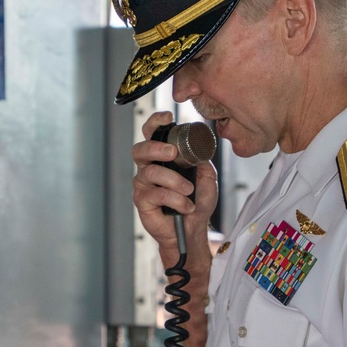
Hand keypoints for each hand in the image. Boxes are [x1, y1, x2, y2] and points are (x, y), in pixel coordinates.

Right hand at [131, 112, 217, 261]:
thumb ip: (201, 160)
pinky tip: (185, 206)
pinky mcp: (141, 200)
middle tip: (172, 153)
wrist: (193, 229)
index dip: (155, 123)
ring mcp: (143, 184)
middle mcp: (148, 167)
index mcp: (162, 157)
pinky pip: (155, 193)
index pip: (152, 134)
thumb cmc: (196, 202)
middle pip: (140, 149)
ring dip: (174, 181)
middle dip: (156, 148)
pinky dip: (174, 199)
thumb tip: (199, 148)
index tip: (167, 117)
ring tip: (189, 191)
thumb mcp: (206, 176)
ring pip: (151, 172)